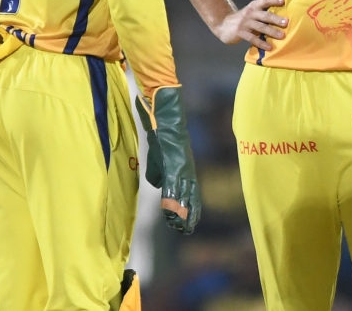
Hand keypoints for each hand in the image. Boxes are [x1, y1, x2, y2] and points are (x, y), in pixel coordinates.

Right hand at [136, 88, 200, 234]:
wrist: (164, 119)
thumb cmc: (161, 137)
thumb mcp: (159, 159)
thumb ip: (160, 174)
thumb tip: (159, 186)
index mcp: (186, 169)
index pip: (191, 193)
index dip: (191, 208)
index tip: (190, 223)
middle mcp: (187, 170)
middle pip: (190, 197)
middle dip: (189, 214)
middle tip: (187, 230)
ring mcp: (181, 168)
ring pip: (183, 194)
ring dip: (181, 212)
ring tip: (180, 226)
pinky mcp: (173, 164)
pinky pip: (172, 185)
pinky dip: (172, 199)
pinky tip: (170, 211)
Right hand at [213, 0, 286, 50]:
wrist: (223, 24)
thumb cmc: (243, 19)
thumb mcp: (252, 12)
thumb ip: (263, 12)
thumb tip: (282, 16)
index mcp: (254, 6)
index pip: (265, 1)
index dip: (274, 0)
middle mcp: (250, 13)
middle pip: (264, 15)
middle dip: (276, 19)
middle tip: (286, 22)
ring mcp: (245, 23)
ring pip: (260, 27)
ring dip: (271, 31)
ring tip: (282, 36)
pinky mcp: (241, 32)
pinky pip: (253, 38)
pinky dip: (261, 43)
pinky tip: (269, 47)